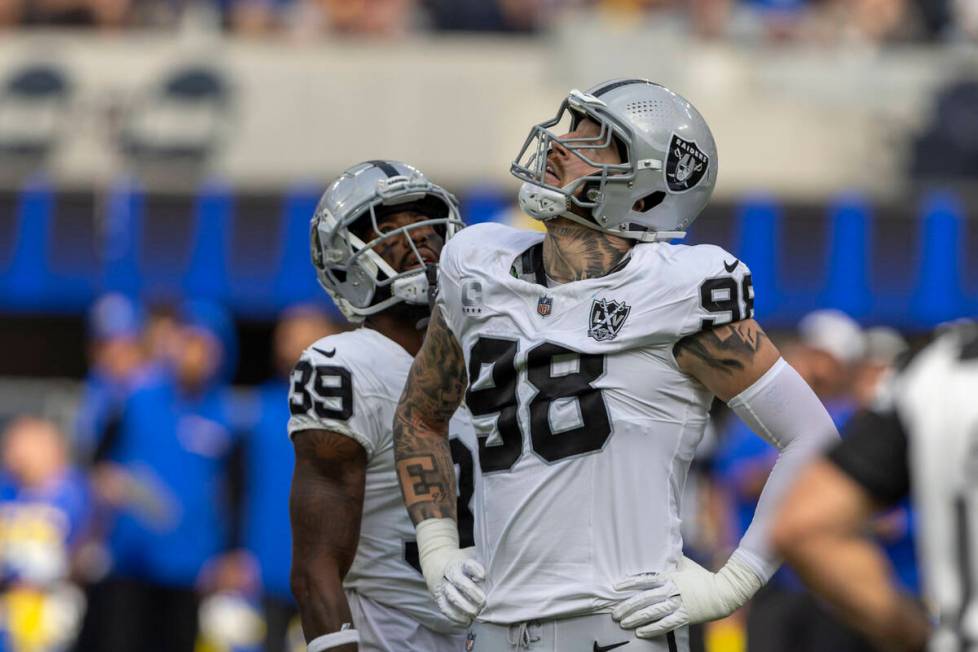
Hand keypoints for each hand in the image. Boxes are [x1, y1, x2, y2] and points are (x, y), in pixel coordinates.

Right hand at [416, 519, 485, 625]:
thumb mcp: (473, 555)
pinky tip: (467, 621)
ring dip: (464, 606)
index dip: (475, 569)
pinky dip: (455, 616)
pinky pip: (445, 608)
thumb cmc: (464, 562)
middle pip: (459, 581)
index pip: (468, 564)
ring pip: (451, 596)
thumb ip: (486, 561)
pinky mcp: (439, 597)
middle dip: (471, 592)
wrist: (439, 562)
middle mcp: (451, 573)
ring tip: (476, 614)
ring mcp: (444, 585)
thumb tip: (507, 563)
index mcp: (461, 562)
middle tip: (483, 601)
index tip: (483, 575)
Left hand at [612, 555, 762, 638]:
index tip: (615, 588)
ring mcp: (678, 605)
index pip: (645, 580)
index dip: (629, 584)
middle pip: (645, 599)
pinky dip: (652, 629)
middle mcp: (672, 591)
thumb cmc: (702, 576)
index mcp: (670, 577)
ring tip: (623, 623)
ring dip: (636, 618)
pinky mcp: (685, 617)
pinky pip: (665, 625)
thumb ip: (671, 559)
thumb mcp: (685, 564)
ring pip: (653, 613)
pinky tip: (641, 632)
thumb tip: (660, 547)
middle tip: (614, 612)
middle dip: (628, 606)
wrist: (724, 592)